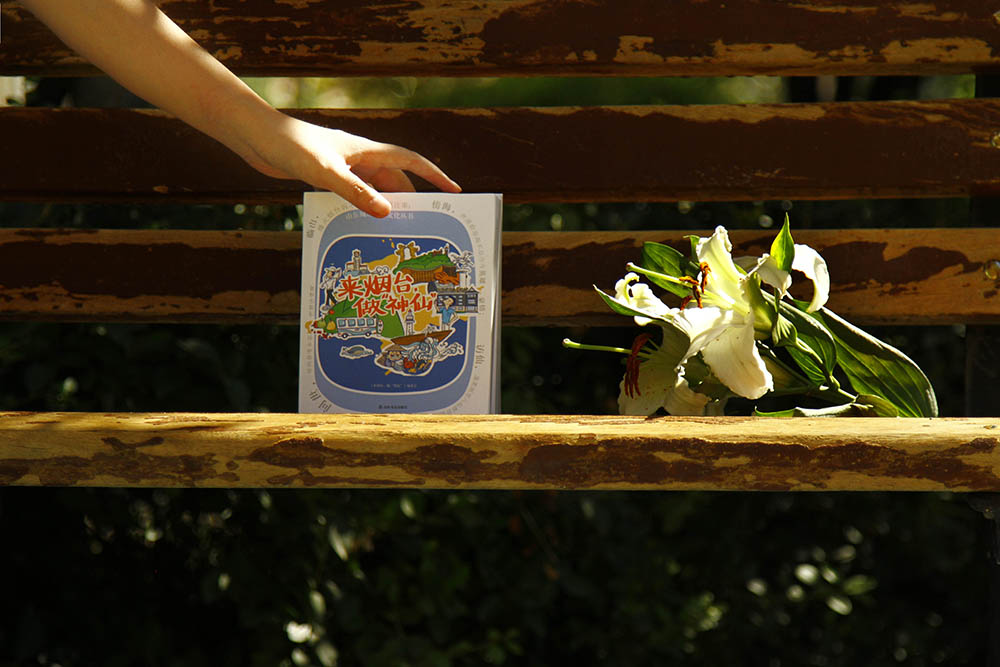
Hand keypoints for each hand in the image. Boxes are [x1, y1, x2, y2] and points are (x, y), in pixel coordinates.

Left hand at [237, 114, 460, 217]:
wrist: (255, 136)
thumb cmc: (290, 146)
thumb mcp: (325, 172)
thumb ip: (356, 192)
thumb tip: (388, 212)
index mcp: (366, 150)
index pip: (411, 161)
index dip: (434, 176)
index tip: (455, 191)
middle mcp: (358, 158)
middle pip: (395, 180)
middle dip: (410, 201)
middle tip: (425, 225)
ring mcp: (342, 167)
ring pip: (373, 190)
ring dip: (383, 208)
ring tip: (395, 234)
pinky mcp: (325, 176)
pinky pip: (352, 195)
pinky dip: (359, 210)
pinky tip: (358, 229)